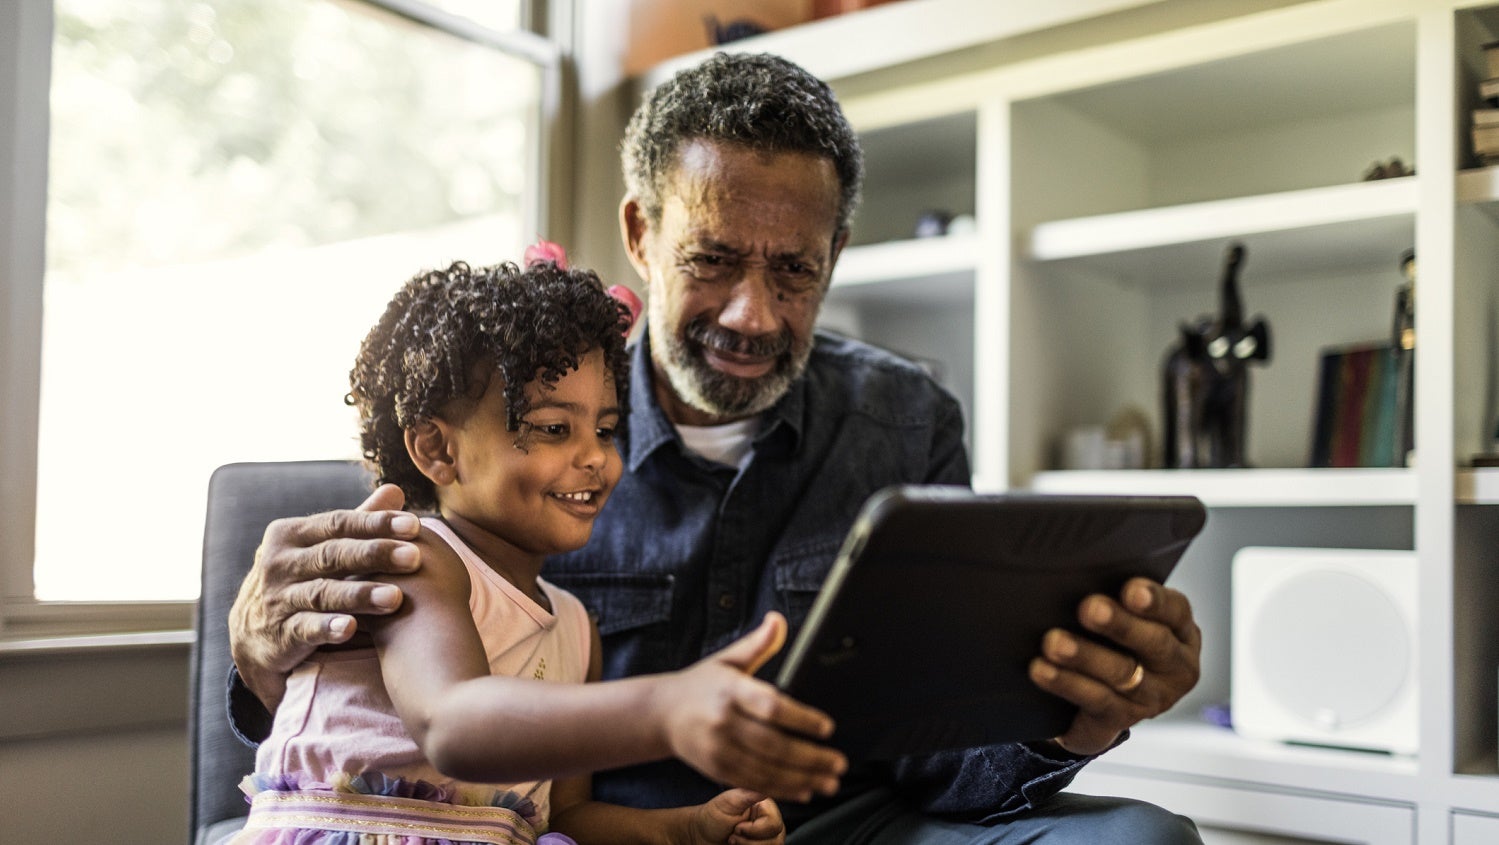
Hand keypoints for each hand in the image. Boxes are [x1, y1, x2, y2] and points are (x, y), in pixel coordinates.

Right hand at [228, 483, 422, 709]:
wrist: (252, 633)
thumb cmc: (300, 579)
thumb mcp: (320, 547)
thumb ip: (357, 522)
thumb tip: (396, 490)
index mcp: (290, 534)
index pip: (338, 523)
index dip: (376, 523)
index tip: (415, 525)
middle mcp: (280, 563)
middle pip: (332, 555)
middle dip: (375, 554)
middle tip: (415, 558)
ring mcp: (277, 599)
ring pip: (322, 593)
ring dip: (359, 595)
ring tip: (396, 598)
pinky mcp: (279, 635)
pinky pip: (304, 629)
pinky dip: (327, 628)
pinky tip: (350, 628)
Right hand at [655, 613, 846, 801]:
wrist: (661, 713)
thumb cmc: (702, 684)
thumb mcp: (728, 660)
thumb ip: (758, 644)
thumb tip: (778, 619)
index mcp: (731, 690)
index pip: (771, 706)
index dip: (801, 719)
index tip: (827, 727)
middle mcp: (724, 721)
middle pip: (773, 744)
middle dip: (810, 757)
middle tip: (839, 762)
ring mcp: (719, 749)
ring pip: (766, 769)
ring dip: (802, 778)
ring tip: (830, 781)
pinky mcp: (715, 770)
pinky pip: (753, 783)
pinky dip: (781, 789)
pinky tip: (804, 789)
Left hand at [683, 789, 783, 844]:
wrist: (701, 835)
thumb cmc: (713, 816)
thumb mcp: (729, 802)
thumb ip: (748, 795)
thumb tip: (765, 787)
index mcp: (765, 806)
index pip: (774, 823)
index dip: (755, 829)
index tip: (737, 826)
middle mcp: (770, 822)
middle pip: (775, 840)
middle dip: (749, 842)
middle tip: (733, 834)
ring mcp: (768, 837)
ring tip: (733, 840)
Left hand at [1028, 578, 1201, 756]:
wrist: (1099, 699)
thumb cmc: (1113, 641)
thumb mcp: (1124, 616)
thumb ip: (1114, 596)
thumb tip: (1078, 573)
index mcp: (1181, 632)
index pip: (1175, 610)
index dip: (1154, 600)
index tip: (1130, 589)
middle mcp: (1176, 667)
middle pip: (1153, 643)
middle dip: (1119, 624)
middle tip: (1089, 608)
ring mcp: (1153, 698)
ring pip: (1121, 673)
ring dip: (1085, 656)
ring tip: (1054, 642)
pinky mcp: (1123, 720)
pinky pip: (1096, 701)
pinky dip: (1067, 683)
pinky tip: (1042, 670)